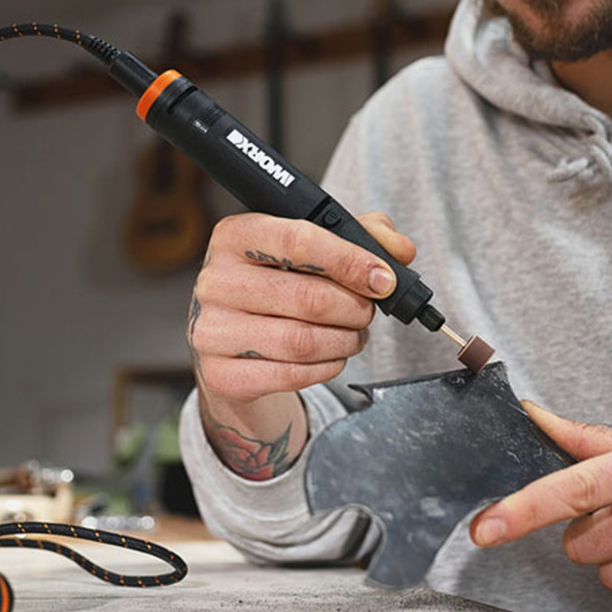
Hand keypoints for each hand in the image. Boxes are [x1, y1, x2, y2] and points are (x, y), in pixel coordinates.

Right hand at [188, 210, 415, 404]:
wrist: (233, 339)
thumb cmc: (279, 283)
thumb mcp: (315, 247)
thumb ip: (362, 237)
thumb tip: (400, 251)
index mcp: (235, 236)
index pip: (299, 240)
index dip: (350, 261)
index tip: (383, 279)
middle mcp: (215, 280)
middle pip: (307, 297)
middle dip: (354, 308)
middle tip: (367, 310)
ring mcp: (211, 330)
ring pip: (302, 341)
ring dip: (345, 341)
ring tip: (353, 334)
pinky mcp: (221, 374)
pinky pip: (291, 376)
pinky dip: (326, 368)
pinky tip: (331, 356)